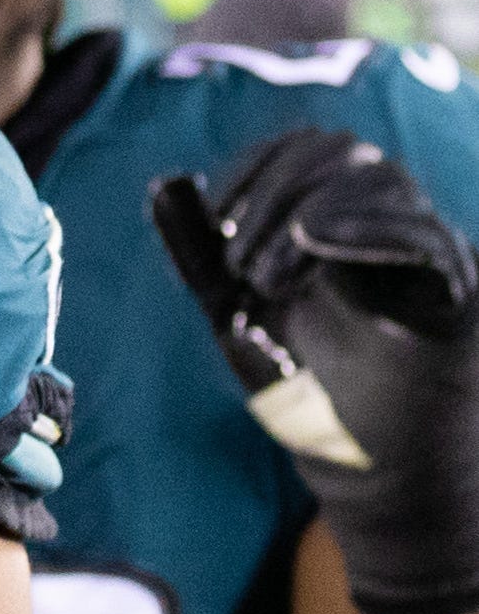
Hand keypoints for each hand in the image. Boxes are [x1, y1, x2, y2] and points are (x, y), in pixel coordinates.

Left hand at [152, 126, 478, 613]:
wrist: (368, 465)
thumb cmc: (310, 390)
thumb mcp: (241, 315)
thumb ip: (206, 257)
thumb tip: (165, 188)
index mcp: (342, 221)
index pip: (308, 148)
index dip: (253, 168)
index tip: (213, 217)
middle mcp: (392, 225)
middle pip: (340, 153)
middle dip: (272, 192)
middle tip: (239, 260)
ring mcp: (429, 254)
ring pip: (380, 182)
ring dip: (304, 216)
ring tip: (266, 280)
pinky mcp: (455, 295)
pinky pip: (421, 239)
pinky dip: (359, 229)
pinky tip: (311, 246)